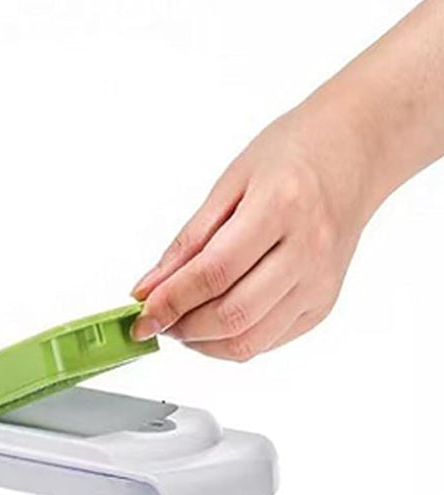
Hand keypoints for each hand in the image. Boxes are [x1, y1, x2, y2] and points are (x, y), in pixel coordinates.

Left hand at [130, 96, 381, 360]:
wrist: (354, 152)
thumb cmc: (290, 155)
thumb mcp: (228, 183)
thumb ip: (187, 241)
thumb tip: (148, 287)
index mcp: (280, 209)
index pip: (213, 273)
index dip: (170, 301)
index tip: (140, 316)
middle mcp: (308, 252)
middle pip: (233, 314)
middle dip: (182, 327)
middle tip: (155, 319)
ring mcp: (321, 283)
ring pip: (251, 340)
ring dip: (203, 342)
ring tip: (178, 323)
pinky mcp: (324, 304)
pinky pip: (269, 340)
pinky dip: (231, 340)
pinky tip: (211, 321)